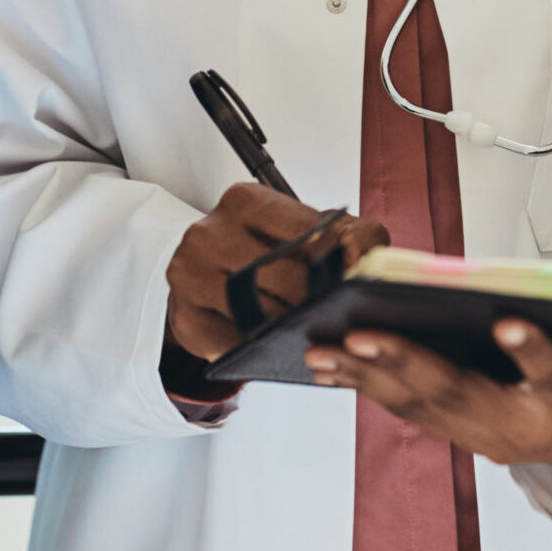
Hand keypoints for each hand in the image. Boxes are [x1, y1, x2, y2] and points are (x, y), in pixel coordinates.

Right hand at [164, 184, 387, 362]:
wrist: (207, 269)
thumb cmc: (262, 249)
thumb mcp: (310, 229)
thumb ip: (353, 236)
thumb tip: (367, 263)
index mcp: (245, 201)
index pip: (308, 235)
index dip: (338, 264)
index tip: (352, 281)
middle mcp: (210, 232)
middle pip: (285, 278)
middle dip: (316, 300)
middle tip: (333, 312)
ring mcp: (190, 275)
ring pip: (260, 315)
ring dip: (289, 328)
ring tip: (307, 327)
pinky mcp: (184, 317)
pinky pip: (233, 345)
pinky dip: (258, 349)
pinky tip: (271, 342)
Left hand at [301, 286, 551, 469]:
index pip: (551, 374)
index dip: (531, 351)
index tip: (507, 322)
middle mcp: (518, 423)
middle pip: (460, 393)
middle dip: (408, 365)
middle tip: (363, 336)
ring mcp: (480, 429)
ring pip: (419, 403)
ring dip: (369, 376)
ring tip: (324, 348)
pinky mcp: (455, 426)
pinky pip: (405, 407)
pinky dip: (365, 384)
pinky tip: (326, 362)